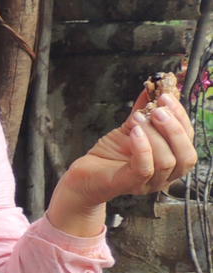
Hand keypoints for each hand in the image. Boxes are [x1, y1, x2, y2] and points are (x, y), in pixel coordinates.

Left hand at [48, 89, 196, 234]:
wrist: (84, 174)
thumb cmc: (110, 154)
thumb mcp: (131, 128)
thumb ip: (144, 111)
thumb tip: (152, 87)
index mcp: (171, 161)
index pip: (188, 140)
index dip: (181, 117)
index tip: (166, 96)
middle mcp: (165, 176)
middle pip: (186, 155)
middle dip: (175, 128)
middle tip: (158, 109)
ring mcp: (148, 183)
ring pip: (167, 161)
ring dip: (156, 135)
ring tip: (139, 119)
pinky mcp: (129, 185)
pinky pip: (144, 168)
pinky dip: (143, 147)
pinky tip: (135, 132)